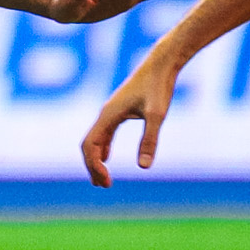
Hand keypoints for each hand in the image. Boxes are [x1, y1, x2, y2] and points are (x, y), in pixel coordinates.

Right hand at [81, 54, 180, 186]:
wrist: (161, 64)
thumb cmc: (159, 86)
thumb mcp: (156, 116)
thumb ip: (149, 140)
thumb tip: (143, 167)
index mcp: (108, 115)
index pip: (89, 146)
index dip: (94, 166)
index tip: (107, 182)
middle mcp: (105, 113)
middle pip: (88, 144)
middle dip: (92, 166)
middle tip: (104, 185)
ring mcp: (111, 111)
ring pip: (95, 138)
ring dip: (96, 158)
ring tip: (103, 178)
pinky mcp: (119, 109)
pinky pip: (104, 132)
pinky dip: (102, 147)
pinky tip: (107, 156)